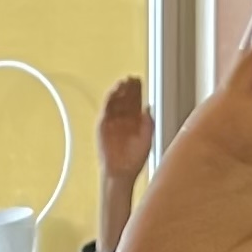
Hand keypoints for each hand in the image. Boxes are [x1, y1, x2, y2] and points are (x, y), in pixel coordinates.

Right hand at [96, 75, 155, 190]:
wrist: (121, 172)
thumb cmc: (134, 161)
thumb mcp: (146, 140)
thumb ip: (148, 123)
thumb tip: (148, 107)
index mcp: (134, 122)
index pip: (135, 101)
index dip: (137, 91)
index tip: (139, 81)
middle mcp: (123, 120)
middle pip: (125, 98)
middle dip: (129, 88)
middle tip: (132, 78)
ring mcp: (113, 121)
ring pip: (115, 101)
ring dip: (119, 90)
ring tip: (124, 81)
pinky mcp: (103, 125)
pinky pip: (106, 108)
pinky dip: (110, 98)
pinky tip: (115, 90)